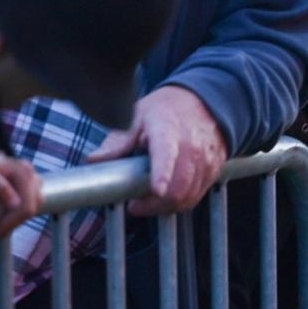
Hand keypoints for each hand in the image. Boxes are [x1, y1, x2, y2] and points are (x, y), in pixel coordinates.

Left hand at [0, 152, 43, 238]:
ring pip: (34, 204)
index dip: (9, 223)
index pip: (25, 206)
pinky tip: (4, 215)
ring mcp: (30, 174)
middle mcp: (29, 171)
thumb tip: (16, 204)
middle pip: (31, 207)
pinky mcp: (28, 179)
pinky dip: (19, 211)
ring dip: (16, 218)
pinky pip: (31, 200)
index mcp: (21, 171)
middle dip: (12, 223)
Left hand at [87, 85, 228, 215]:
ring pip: (187, 196)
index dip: (162, 175)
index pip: (167, 155)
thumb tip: (94, 160)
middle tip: (135, 205)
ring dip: (165, 206)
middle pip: (178, 187)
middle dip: (154, 204)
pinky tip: (166, 196)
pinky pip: (196, 195)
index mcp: (167, 130)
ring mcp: (206, 159)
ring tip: (148, 200)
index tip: (155, 190)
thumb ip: (118, 142)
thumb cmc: (166, 109)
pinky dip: (180, 202)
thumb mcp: (137, 117)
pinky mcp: (213, 170)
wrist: (203, 101)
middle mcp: (191, 146)